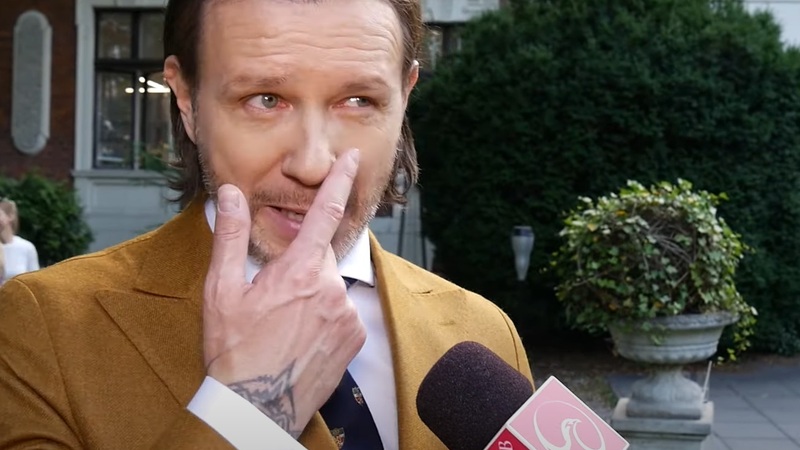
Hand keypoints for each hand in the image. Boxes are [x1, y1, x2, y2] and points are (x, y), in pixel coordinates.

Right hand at [202, 149, 365, 437]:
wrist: (256, 408)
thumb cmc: (232, 350)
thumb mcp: (220, 291)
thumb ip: (227, 236)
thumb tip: (227, 193)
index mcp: (297, 271)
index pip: (324, 213)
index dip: (339, 181)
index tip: (351, 159)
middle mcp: (330, 288)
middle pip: (320, 257)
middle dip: (300, 265)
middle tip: (273, 297)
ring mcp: (346, 315)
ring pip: (331, 286)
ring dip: (312, 293)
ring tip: (285, 325)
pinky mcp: (356, 338)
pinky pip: (342, 312)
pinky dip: (326, 316)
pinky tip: (302, 337)